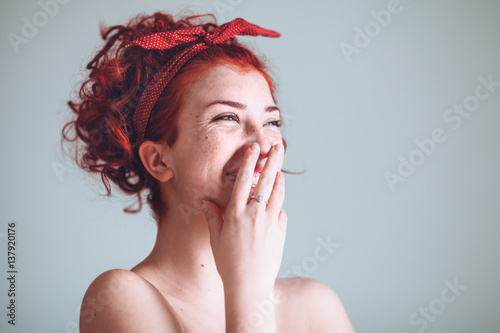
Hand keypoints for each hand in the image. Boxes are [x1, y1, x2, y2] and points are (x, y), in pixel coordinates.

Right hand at [201, 142, 286, 291]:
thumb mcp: (216, 239)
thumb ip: (213, 217)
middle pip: (266, 181)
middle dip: (272, 161)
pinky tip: (275, 205)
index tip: (253, 148)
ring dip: (279, 179)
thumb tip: (206, 202)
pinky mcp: (281, 231)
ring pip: (278, 193)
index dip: (249, 162)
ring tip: (280, 170)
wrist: (249, 286)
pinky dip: (279, 206)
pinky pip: (281, 212)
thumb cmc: (228, 264)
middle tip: (278, 147)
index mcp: (235, 214)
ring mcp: (270, 222)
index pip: (243, 180)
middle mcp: (254, 214)